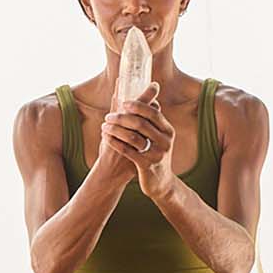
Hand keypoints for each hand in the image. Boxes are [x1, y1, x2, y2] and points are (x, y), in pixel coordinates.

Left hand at [101, 83, 175, 197]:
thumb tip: (149, 89)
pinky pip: (127, 151)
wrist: (161, 182)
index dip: (137, 105)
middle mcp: (165, 141)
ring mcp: (157, 155)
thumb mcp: (158, 136)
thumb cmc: (155, 154)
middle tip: (108, 116)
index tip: (123, 103)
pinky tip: (106, 139)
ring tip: (104, 127)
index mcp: (168, 130)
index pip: (153, 112)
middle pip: (140, 123)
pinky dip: (114, 143)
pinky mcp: (147, 166)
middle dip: (121, 118)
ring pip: (132, 137)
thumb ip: (152, 118)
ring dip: (115, 130)